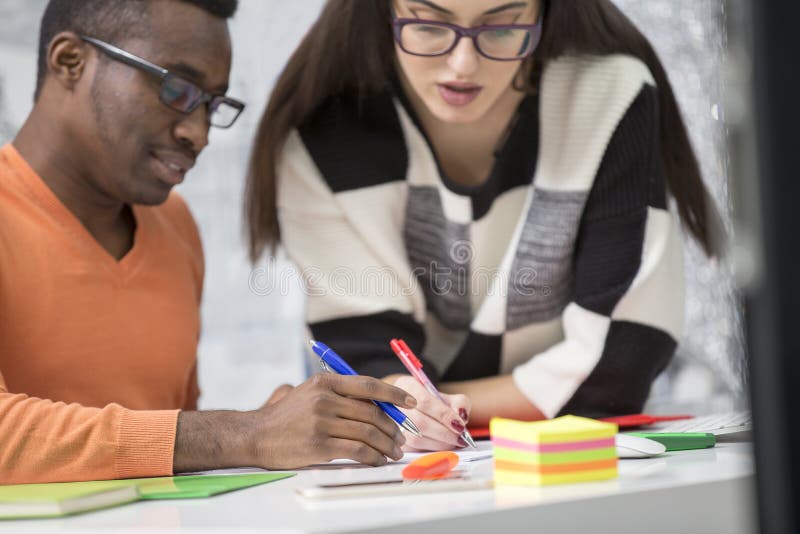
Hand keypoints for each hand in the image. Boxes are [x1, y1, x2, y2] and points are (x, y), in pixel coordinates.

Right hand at [245, 374, 416, 467]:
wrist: (256, 434)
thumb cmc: (286, 416)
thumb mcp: (310, 392)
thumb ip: (339, 393)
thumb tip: (376, 401)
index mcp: (325, 382)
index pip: (368, 385)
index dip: (393, 395)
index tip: (410, 403)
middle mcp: (325, 399)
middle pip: (372, 412)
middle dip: (392, 427)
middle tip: (401, 438)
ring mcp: (322, 422)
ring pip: (368, 432)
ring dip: (386, 444)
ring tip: (393, 452)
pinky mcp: (319, 445)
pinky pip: (357, 450)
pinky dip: (373, 456)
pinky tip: (378, 460)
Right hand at [385, 374, 470, 451]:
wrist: (417, 411)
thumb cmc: (433, 403)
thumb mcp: (447, 397)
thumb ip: (459, 403)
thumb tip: (461, 416)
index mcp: (407, 386)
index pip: (424, 401)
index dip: (443, 415)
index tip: (460, 425)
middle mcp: (394, 403)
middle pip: (419, 422)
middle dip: (444, 432)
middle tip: (461, 438)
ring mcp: (392, 423)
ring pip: (415, 438)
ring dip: (439, 443)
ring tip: (454, 442)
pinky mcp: (394, 441)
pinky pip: (413, 449)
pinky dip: (431, 449)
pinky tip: (443, 446)